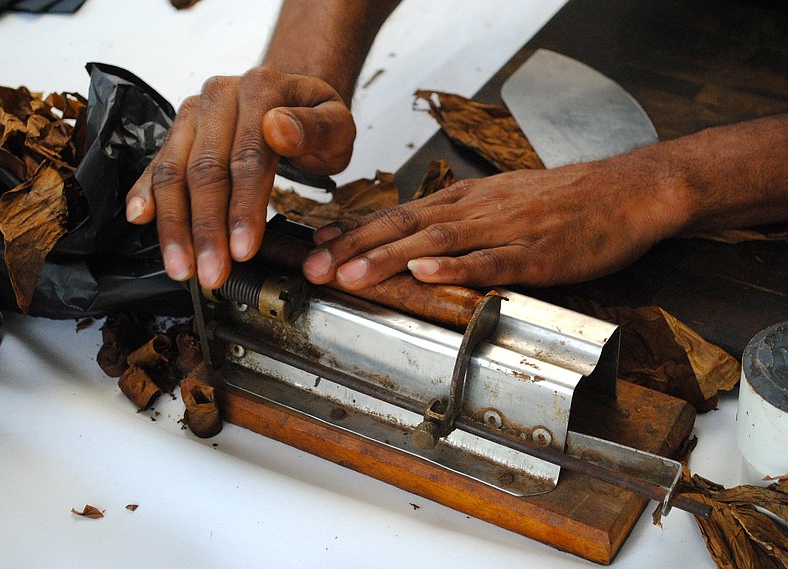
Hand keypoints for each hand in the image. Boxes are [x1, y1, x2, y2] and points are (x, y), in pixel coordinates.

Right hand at [125, 66, 355, 288]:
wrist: (293, 98)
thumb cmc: (315, 119)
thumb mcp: (337, 121)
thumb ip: (317, 128)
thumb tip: (279, 128)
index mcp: (260, 90)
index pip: (247, 158)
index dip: (243, 208)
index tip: (244, 249)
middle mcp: (218, 98)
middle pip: (205, 170)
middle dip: (207, 229)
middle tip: (212, 272)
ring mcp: (192, 115)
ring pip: (174, 172)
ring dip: (175, 225)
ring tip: (182, 267)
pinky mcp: (177, 133)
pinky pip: (157, 165)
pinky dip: (146, 193)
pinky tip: (140, 218)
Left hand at [302, 154, 683, 288]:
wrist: (624, 193)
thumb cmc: (561, 201)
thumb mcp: (499, 200)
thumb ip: (457, 221)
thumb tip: (415, 243)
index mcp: (465, 201)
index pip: (399, 215)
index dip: (355, 234)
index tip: (318, 249)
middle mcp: (476, 211)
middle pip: (405, 227)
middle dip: (355, 249)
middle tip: (315, 269)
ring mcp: (505, 231)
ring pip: (437, 243)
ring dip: (390, 259)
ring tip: (351, 275)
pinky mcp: (537, 254)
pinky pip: (492, 261)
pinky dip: (457, 268)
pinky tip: (428, 274)